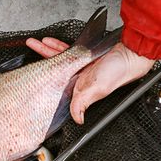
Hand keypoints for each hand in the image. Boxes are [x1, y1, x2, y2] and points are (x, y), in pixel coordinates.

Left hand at [26, 37, 154, 123]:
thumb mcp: (98, 88)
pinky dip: (58, 46)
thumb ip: (83, 102)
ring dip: (46, 51)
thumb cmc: (120, 71)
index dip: (43, 84)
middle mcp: (79, 78)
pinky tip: (49, 41)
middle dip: (39, 64)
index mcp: (80, 89)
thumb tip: (76, 119)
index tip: (30, 79)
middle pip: (53, 72)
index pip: (57, 89)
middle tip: (27, 57)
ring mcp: (81, 66)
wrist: (133, 51)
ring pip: (58, 59)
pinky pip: (68, 50)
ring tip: (34, 43)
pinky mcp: (86, 54)